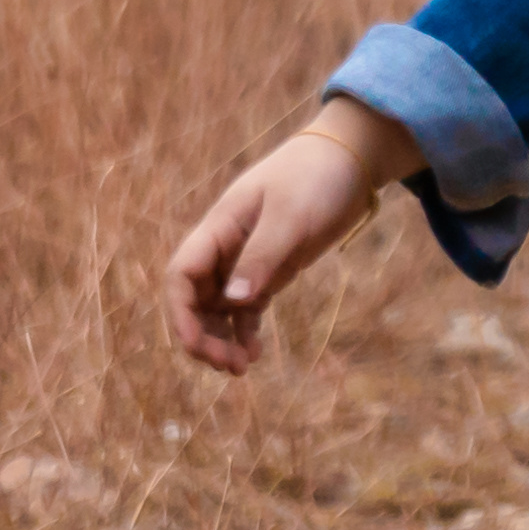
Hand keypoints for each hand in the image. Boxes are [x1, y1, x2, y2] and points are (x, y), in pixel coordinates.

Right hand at [165, 100, 412, 373]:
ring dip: (221, 338)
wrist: (347, 162)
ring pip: (217, 309)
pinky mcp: (269, 271)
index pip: (181, 273)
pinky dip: (244, 332)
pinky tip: (255, 354)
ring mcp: (246, 260)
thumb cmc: (314, 178)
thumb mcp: (291, 216)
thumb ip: (262, 256)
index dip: (180, 312)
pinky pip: (245, 308)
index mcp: (219, 227)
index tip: (197, 346)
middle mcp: (225, 247)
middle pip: (195, 299)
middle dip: (201, 335)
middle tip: (228, 366)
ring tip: (240, 368)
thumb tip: (232, 300)